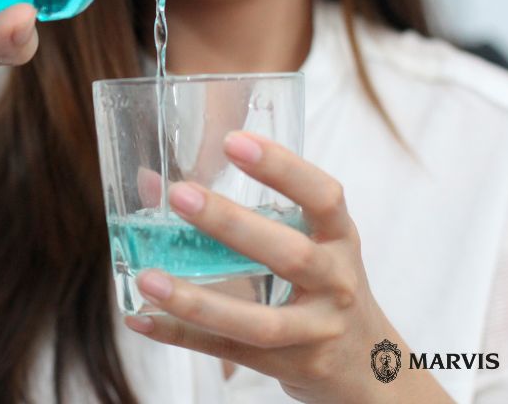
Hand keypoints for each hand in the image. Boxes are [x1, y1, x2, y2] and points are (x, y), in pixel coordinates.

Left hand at [124, 131, 453, 403]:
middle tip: (180, 195)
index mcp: (340, 239)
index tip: (234, 141)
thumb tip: (151, 183)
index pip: (323, 196)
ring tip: (147, 278)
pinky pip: (229, 352)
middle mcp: (336, 283)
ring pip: (257, 322)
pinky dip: (181, 336)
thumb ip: (242, 211)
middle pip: (290, 256)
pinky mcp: (290, 366)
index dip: (282, 167)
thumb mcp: (307, 241)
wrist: (366, 364)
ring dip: (197, 301)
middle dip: (232, 225)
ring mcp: (316, 332)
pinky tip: (140, 319)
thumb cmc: (323, 284)